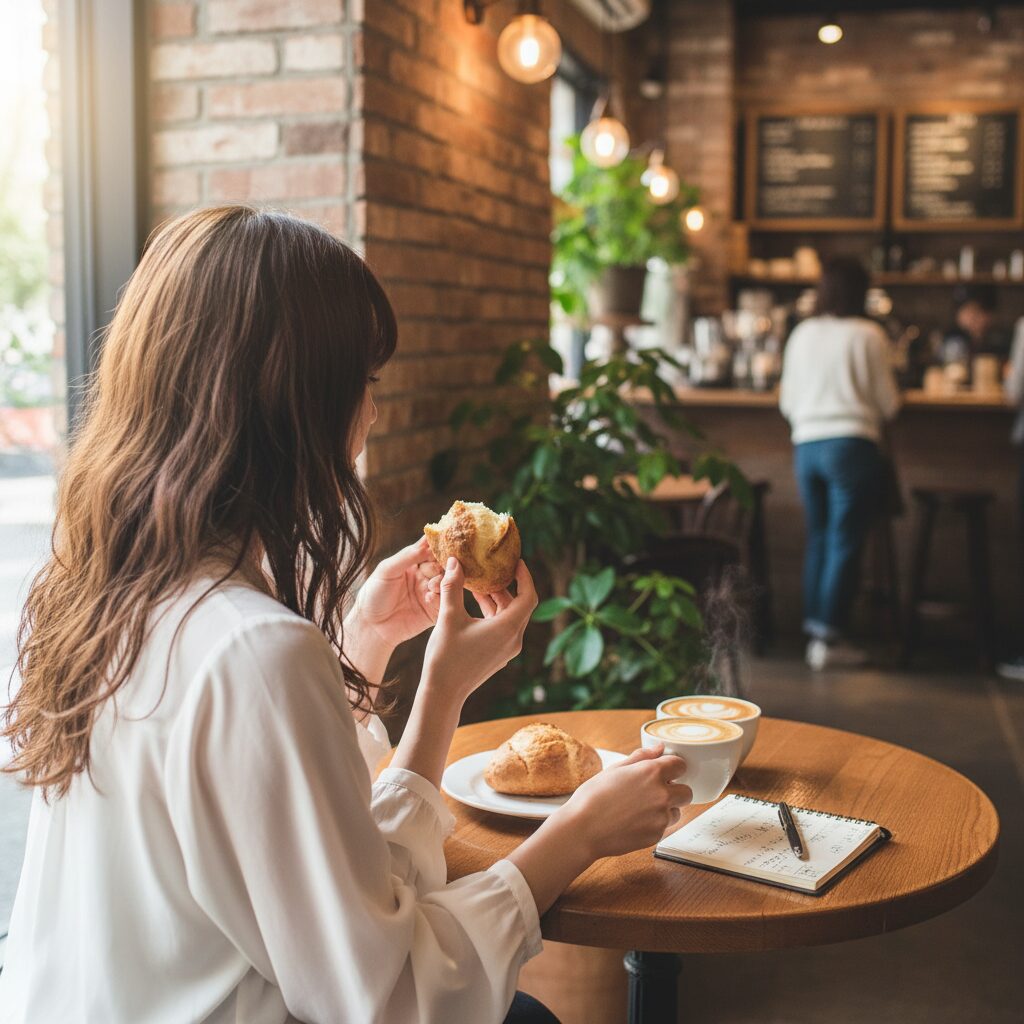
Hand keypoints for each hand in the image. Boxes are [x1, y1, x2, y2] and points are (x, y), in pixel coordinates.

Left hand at [348, 536, 442, 649]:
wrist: (370, 626)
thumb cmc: (373, 595)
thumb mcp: (387, 570)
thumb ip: (407, 556)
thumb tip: (428, 543)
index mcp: (414, 563)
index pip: (431, 550)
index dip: (439, 546)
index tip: (446, 544)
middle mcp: (425, 576)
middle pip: (444, 565)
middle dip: (443, 564)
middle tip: (439, 566)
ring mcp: (431, 593)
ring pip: (448, 583)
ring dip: (443, 581)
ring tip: (432, 585)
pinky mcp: (434, 611)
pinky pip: (446, 602)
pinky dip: (440, 598)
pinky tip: (428, 597)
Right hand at [421, 556, 537, 703]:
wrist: (443, 693)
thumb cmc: (446, 657)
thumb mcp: (448, 617)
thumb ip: (452, 587)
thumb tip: (455, 561)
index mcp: (508, 628)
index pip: (528, 596)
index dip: (525, 576)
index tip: (516, 561)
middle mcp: (513, 639)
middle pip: (519, 604)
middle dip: (507, 585)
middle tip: (494, 567)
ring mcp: (507, 649)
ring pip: (510, 616)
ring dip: (498, 598)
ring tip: (481, 581)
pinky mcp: (499, 654)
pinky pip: (503, 627)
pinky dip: (493, 612)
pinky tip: (476, 601)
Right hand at [557, 744, 691, 859]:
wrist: (583, 829)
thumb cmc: (593, 797)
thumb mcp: (614, 769)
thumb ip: (641, 757)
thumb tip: (659, 748)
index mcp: (652, 772)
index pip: (681, 765)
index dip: (674, 768)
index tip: (666, 772)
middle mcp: (662, 794)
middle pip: (687, 792)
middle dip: (676, 791)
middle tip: (656, 792)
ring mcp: (661, 817)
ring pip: (677, 811)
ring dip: (666, 809)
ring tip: (641, 809)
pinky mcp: (656, 835)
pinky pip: (664, 827)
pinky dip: (654, 824)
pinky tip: (634, 821)